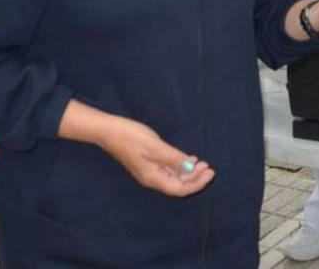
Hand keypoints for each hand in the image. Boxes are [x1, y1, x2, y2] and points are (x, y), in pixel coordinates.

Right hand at [96, 116, 215, 196]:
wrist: (108, 131)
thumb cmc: (130, 137)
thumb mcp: (155, 147)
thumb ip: (173, 158)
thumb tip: (191, 169)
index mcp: (153, 178)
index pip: (179, 189)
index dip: (197, 184)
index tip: (210, 173)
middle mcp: (151, 178)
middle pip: (178, 185)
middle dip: (195, 178)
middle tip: (209, 167)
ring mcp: (149, 171)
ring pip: (174, 177)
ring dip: (189, 172)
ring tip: (203, 162)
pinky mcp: (148, 162)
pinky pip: (168, 169)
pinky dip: (180, 165)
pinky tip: (189, 158)